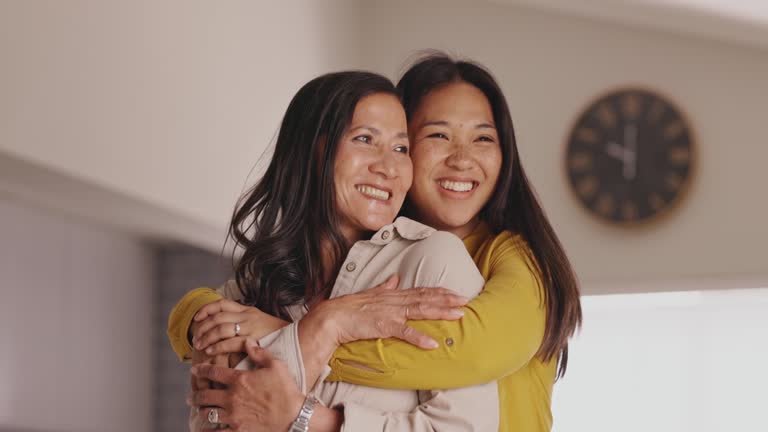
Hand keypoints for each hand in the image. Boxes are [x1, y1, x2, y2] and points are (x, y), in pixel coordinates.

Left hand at [190, 342, 304, 431]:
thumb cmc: (286, 389)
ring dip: (202, 410)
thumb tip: (247, 341)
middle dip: (196, 394)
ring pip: (208, 413)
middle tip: (192, 395)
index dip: (201, 370)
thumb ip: (259, 353)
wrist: (294, 416)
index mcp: (239, 380)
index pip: (213, 372)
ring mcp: (233, 415)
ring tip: (200, 409)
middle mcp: (232, 397)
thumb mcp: (275, 365)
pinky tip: (204, 431)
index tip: (194, 369)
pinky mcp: (237, 430)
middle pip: (205, 395)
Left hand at [192, 299, 288, 354]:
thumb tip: (225, 326)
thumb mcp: (260, 322)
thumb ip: (245, 321)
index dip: (206, 309)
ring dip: (207, 337)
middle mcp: (248, 316)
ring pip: (221, 327)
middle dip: (203, 327)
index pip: (222, 304)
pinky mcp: (253, 339)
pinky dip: (218, 346)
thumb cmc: (276, 335)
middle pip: (218, 316)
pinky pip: (231, 341)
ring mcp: (251, 327)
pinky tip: (211, 352)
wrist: (297, 339)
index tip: (196, 318)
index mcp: (248, 310)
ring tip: (200, 346)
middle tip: (195, 339)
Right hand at [303, 274, 468, 349]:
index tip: (456, 292)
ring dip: (440, 312)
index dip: (439, 292)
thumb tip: (395, 277)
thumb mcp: (369, 294)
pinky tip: (432, 344)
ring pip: (420, 311)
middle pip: (425, 299)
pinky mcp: (382, 325)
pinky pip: (404, 332)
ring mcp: (389, 312)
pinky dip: (419, 337)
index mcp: (392, 295)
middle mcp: (394, 301)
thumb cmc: (348, 308)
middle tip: (466, 301)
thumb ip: (384, 287)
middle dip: (447, 300)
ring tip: (458, 315)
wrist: (330, 318)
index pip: (420, 291)